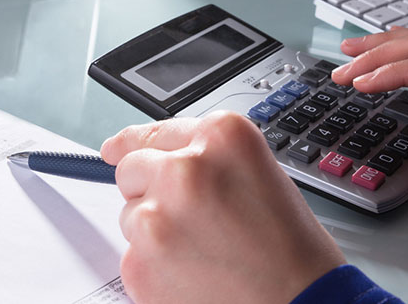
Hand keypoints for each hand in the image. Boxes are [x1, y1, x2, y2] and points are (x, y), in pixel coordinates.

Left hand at [101, 112, 344, 303]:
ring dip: (156, 231)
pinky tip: (195, 274)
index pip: (154, 132)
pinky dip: (155, 268)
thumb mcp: (258, 174)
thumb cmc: (291, 249)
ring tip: (206, 251)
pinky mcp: (141, 263)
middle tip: (194, 220)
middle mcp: (185, 170)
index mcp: (221, 138)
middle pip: (132, 169)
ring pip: (130, 215)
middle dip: (151, 190)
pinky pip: (131, 256)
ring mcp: (158, 217)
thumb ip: (204, 156)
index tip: (116, 148)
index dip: (137, 145)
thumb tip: (128, 149)